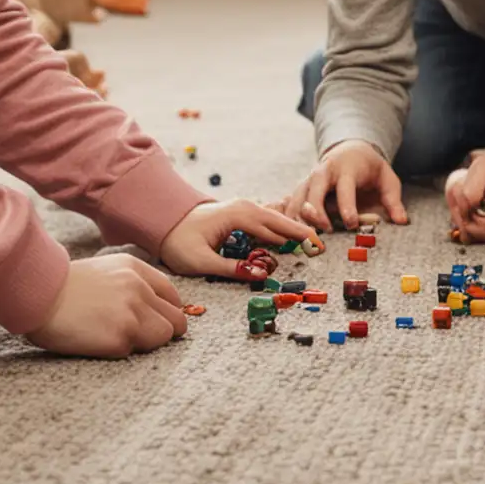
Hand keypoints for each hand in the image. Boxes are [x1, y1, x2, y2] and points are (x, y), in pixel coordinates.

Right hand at [25, 253, 188, 357]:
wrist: (35, 295)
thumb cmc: (63, 287)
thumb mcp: (105, 270)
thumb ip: (133, 284)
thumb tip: (155, 308)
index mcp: (136, 269)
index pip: (173, 297)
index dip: (167, 313)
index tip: (155, 322)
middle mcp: (139, 289)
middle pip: (176, 320)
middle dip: (162, 331)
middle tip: (138, 336)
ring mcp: (132, 313)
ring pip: (163, 337)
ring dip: (145, 343)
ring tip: (117, 338)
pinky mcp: (120, 337)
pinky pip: (134, 351)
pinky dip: (119, 351)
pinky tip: (98, 341)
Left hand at [157, 198, 315, 276]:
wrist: (163, 222)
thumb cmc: (179, 242)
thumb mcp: (202, 262)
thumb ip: (232, 269)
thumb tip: (262, 276)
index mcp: (239, 215)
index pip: (275, 228)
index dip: (296, 238)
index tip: (315, 247)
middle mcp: (245, 207)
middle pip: (280, 220)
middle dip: (301, 232)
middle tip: (321, 246)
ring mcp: (244, 208)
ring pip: (275, 218)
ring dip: (292, 230)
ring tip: (311, 242)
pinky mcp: (241, 214)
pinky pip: (267, 220)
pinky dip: (281, 227)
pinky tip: (291, 236)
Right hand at [285, 140, 409, 229]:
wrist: (351, 149)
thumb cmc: (371, 168)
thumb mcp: (388, 180)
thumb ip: (394, 201)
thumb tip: (402, 221)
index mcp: (347, 169)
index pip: (345, 188)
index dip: (347, 207)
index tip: (351, 224)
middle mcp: (324, 172)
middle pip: (314, 191)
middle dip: (316, 213)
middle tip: (324, 233)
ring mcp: (310, 179)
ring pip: (298, 198)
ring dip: (300, 219)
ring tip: (306, 239)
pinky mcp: (301, 187)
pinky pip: (290, 203)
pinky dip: (288, 218)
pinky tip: (289, 235)